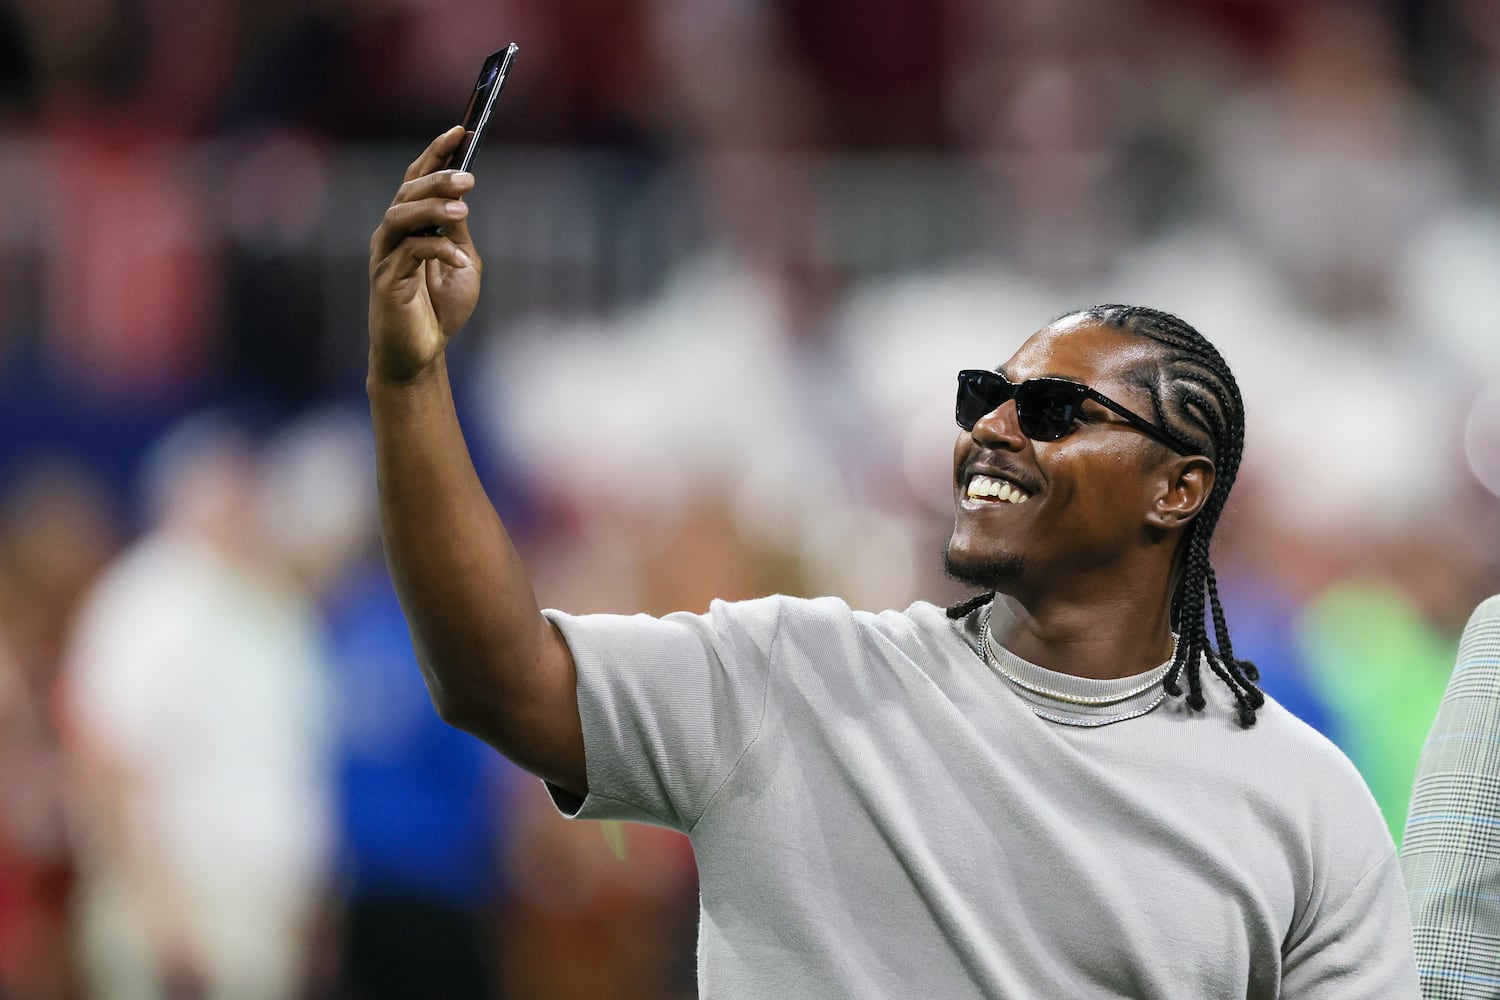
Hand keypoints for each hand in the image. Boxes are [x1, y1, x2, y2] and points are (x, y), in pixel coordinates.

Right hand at [368, 126, 482, 383]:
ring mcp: (386, 256)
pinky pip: (409, 252)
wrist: (421, 355)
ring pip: (400, 215)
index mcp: (411, 225)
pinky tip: (457, 258)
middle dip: (438, 178)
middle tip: (469, 176)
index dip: (437, 152)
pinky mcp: (386, 281)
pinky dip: (436, 249)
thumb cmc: (440, 310)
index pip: (418, 178)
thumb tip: (461, 198)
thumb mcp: (462, 263)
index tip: (463, 130)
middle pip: (408, 191)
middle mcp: (392, 234)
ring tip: (463, 207)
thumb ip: (458, 231)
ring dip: (432, 206)